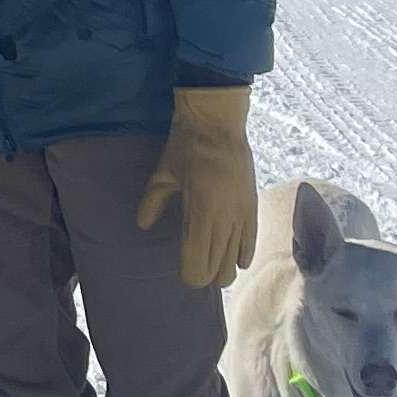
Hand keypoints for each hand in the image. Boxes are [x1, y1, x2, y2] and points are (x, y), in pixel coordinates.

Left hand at [136, 84, 258, 291]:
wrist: (218, 122)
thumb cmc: (186, 147)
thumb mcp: (163, 174)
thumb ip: (152, 202)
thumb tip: (143, 225)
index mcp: (199, 212)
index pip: (197, 265)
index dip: (189, 274)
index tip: (181, 269)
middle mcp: (223, 220)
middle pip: (217, 272)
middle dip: (204, 274)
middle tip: (194, 264)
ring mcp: (241, 215)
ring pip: (234, 263)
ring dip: (222, 267)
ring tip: (211, 261)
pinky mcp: (253, 208)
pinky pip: (251, 243)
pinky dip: (242, 255)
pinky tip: (236, 260)